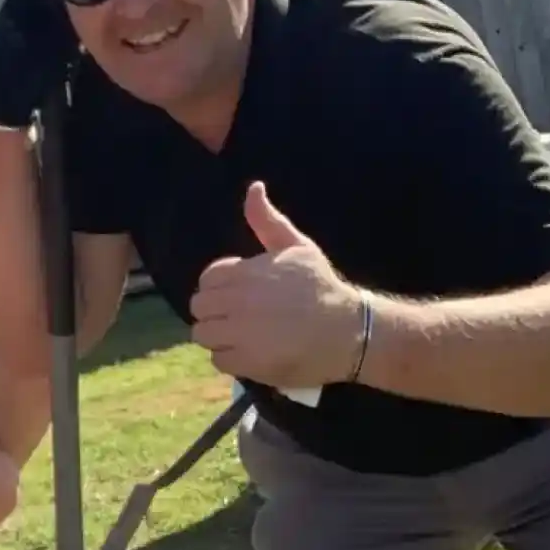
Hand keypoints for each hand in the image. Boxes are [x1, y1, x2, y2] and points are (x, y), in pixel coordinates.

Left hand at [189, 183, 365, 389]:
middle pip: (199, 307)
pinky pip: (218, 359)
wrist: (349, 330)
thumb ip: (267, 221)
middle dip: (215, 311)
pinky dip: (230, 358)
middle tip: (240, 317)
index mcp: (245, 272)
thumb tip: (253, 188)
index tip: (240, 294)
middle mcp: (238, 301)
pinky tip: (251, 353)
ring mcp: (240, 333)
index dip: (220, 287)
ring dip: (219, 336)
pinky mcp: (247, 361)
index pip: (207, 279)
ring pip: (203, 334)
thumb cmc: (321, 287)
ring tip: (243, 336)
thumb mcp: (297, 247)